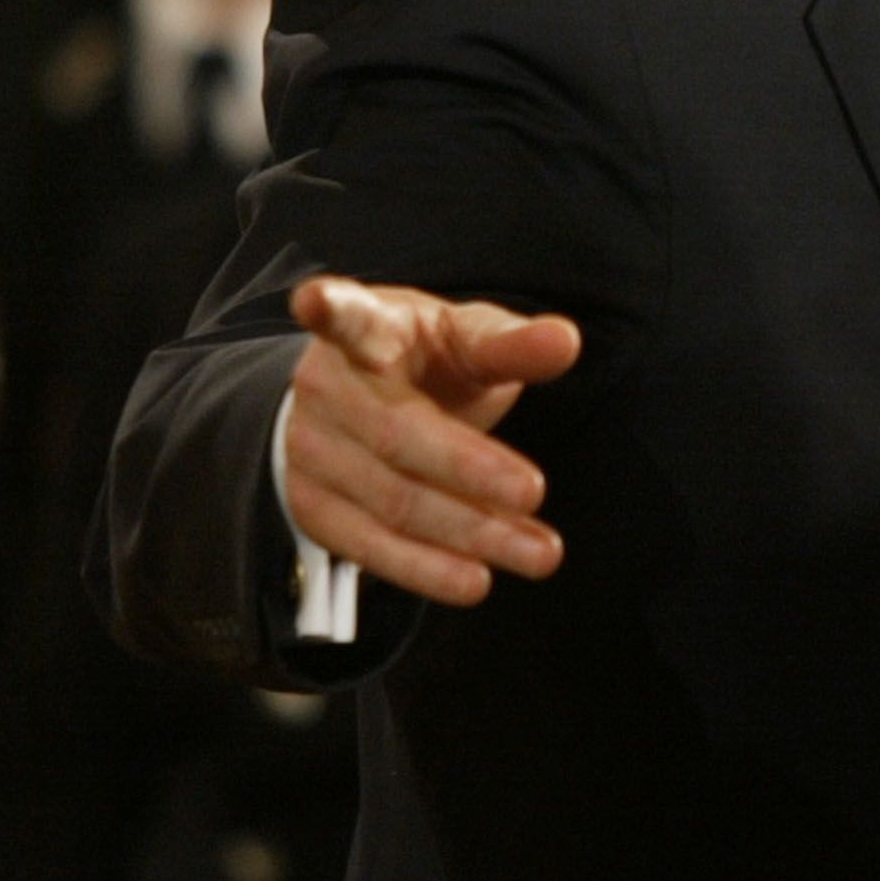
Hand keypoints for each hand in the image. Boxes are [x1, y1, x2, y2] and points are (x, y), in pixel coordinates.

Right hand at [279, 275, 582, 606]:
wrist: (352, 403)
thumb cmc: (424, 362)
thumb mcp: (465, 339)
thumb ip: (513, 345)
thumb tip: (567, 340)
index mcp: (369, 329)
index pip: (350, 316)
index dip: (330, 307)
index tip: (316, 300)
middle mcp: (328, 387)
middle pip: (398, 434)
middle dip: (470, 469)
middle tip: (535, 491)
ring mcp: (312, 450)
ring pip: (393, 500)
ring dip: (468, 531)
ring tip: (537, 552)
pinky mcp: (313, 507)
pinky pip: (371, 547)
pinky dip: (426, 569)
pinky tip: (476, 580)